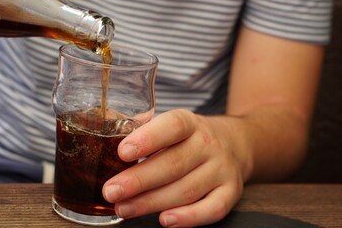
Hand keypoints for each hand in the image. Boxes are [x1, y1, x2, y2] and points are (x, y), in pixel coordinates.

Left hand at [102, 109, 246, 226]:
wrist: (235, 143)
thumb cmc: (192, 138)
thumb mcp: (174, 125)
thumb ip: (147, 133)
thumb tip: (105, 144)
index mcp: (191, 123)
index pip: (172, 126)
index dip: (148, 139)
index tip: (123, 152)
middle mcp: (208, 144)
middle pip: (174, 163)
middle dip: (139, 180)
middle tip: (111, 191)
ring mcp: (221, 169)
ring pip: (187, 189)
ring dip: (152, 202)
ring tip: (124, 208)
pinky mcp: (230, 191)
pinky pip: (213, 209)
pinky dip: (189, 217)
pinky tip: (165, 220)